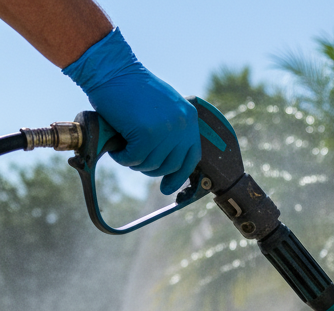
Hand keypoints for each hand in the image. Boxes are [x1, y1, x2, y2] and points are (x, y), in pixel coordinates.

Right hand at [63, 27, 200, 194]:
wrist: (111, 68)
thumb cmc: (131, 87)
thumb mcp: (163, 107)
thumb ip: (172, 129)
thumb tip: (171, 161)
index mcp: (189, 119)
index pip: (191, 158)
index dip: (179, 176)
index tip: (167, 188)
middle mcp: (182, 126)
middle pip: (170, 165)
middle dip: (151, 169)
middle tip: (135, 161)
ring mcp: (166, 131)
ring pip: (151, 164)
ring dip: (134, 162)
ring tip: (124, 150)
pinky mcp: (147, 134)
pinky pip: (134, 159)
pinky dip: (123, 158)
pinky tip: (116, 150)